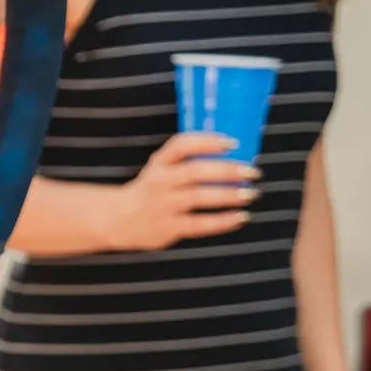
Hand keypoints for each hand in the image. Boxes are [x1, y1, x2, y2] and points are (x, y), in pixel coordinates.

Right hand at [112, 133, 258, 250]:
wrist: (117, 220)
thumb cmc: (149, 191)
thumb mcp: (160, 169)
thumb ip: (186, 162)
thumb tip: (234, 158)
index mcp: (159, 163)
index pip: (181, 145)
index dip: (208, 142)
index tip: (232, 143)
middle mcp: (159, 182)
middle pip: (196, 171)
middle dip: (228, 170)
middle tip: (253, 171)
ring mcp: (162, 206)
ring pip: (199, 197)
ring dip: (229, 195)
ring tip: (251, 194)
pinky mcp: (167, 227)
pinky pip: (200, 224)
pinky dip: (223, 221)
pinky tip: (240, 217)